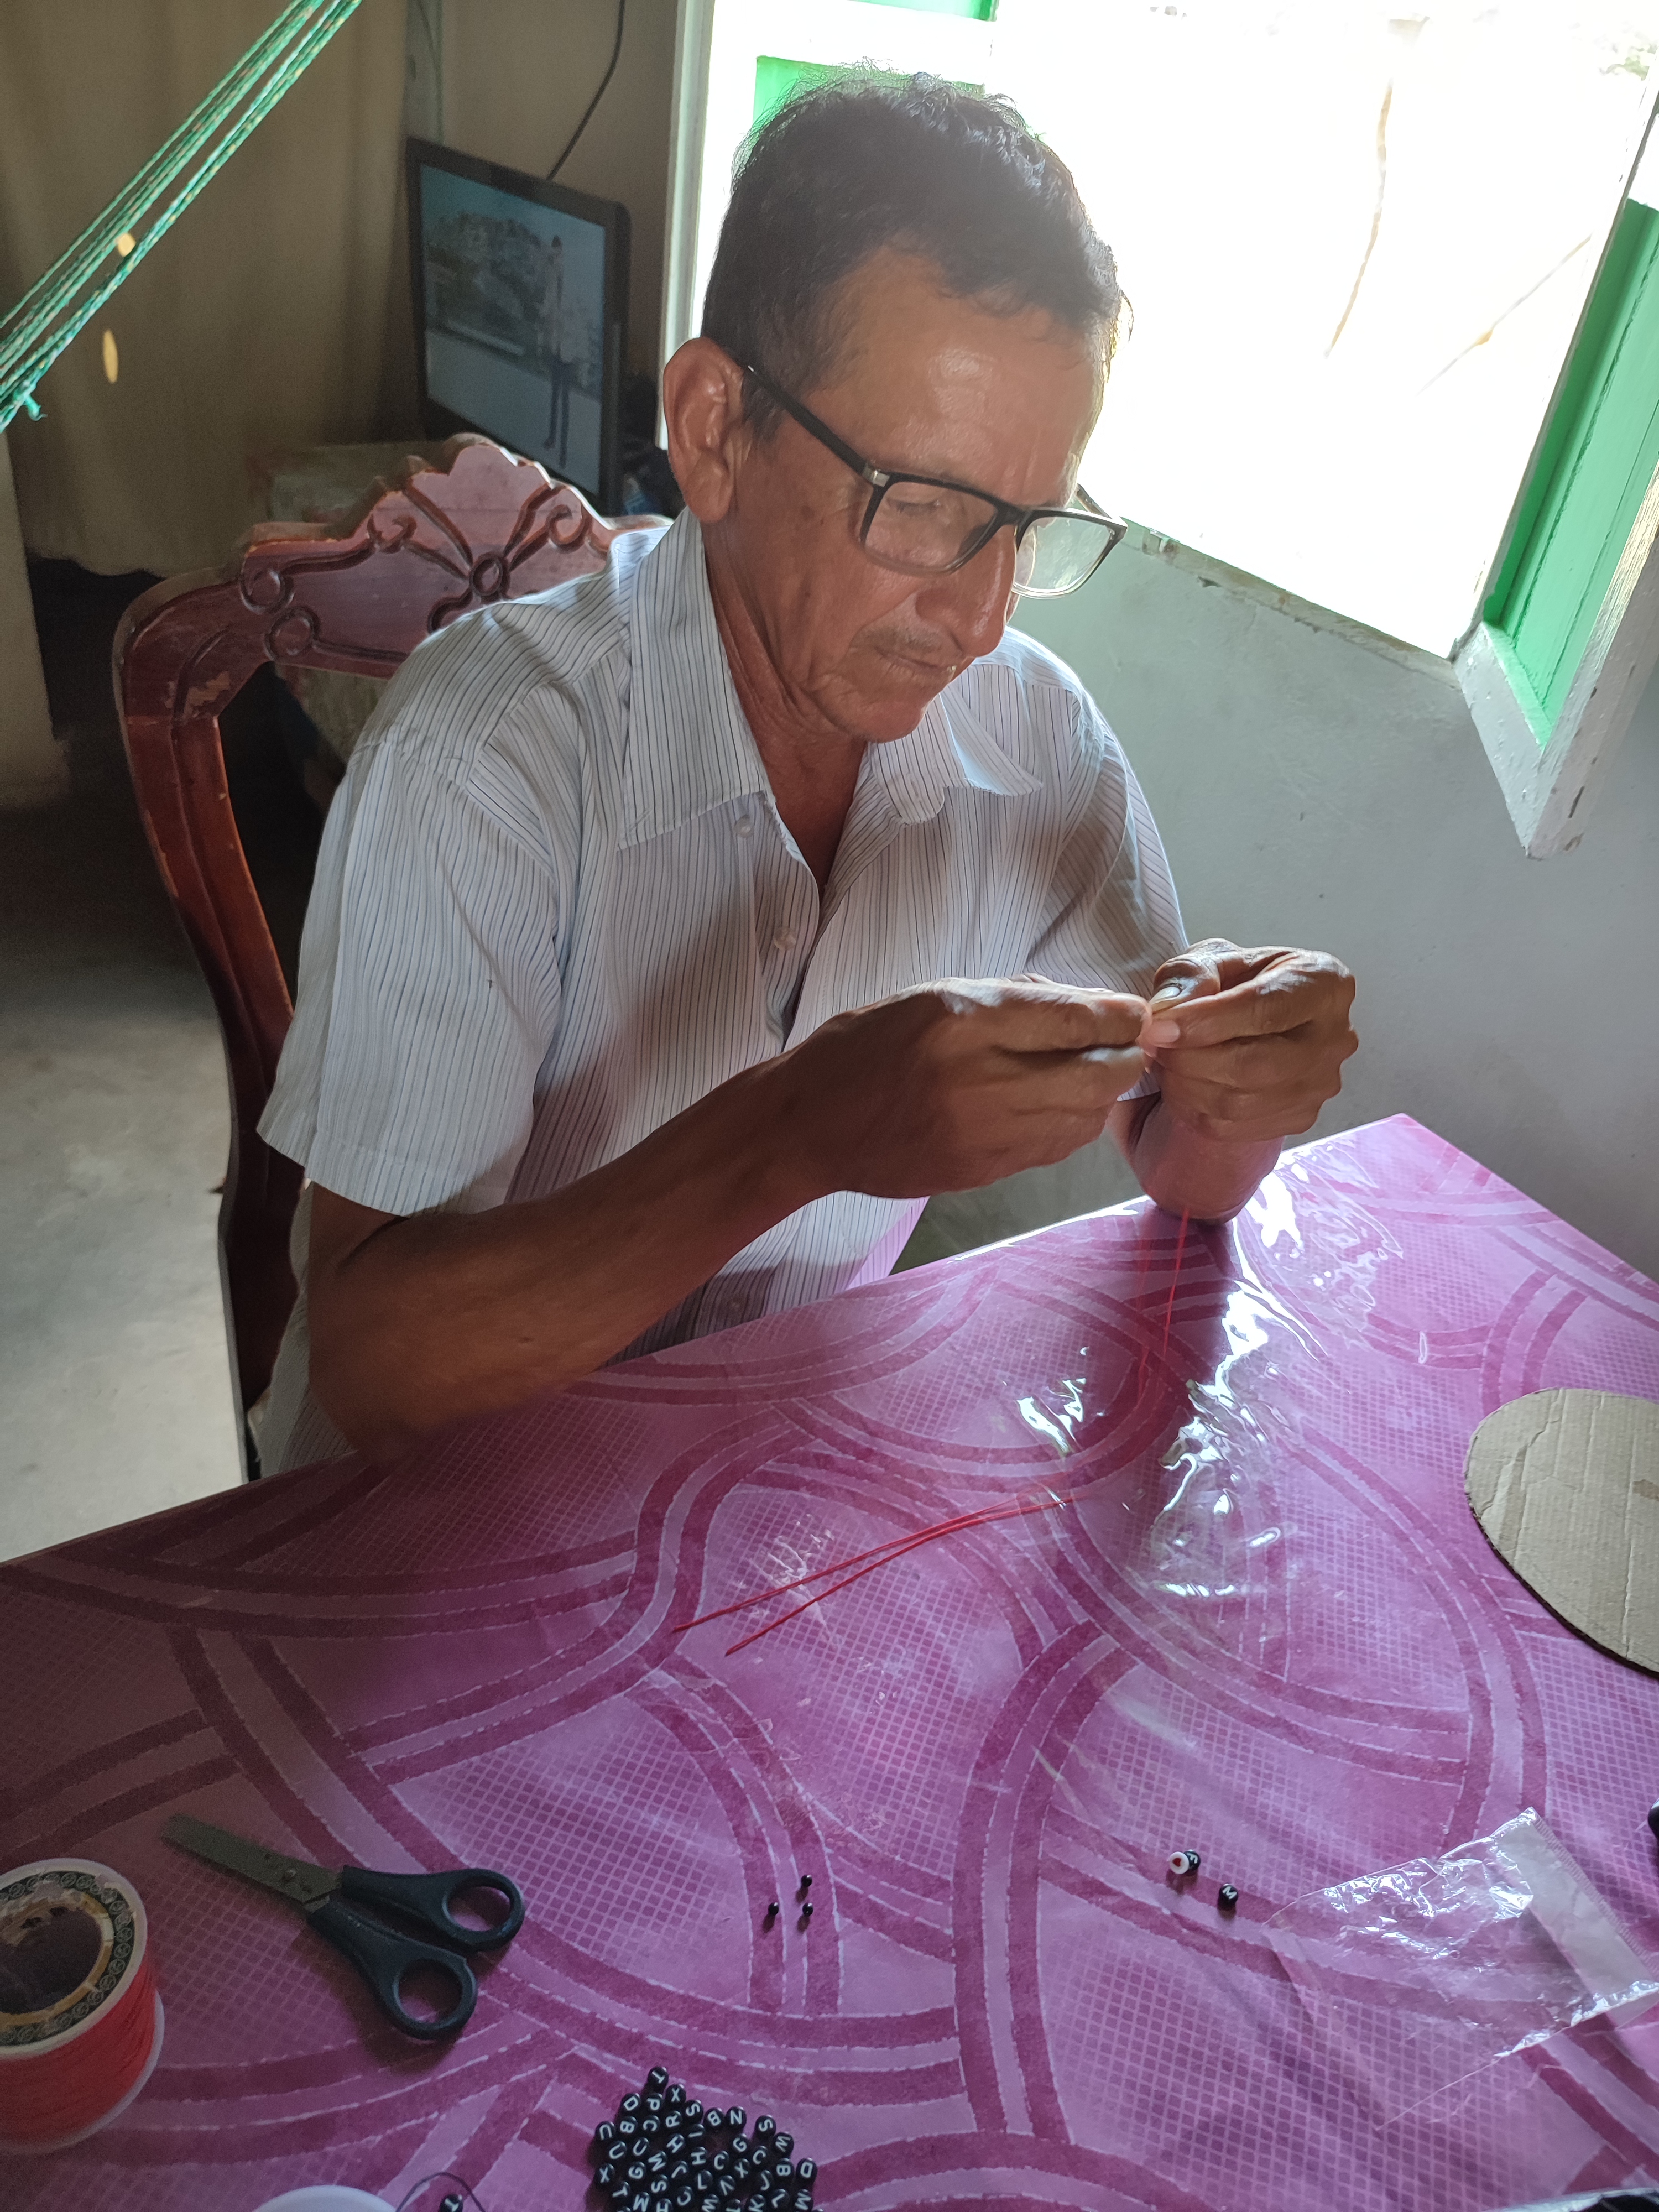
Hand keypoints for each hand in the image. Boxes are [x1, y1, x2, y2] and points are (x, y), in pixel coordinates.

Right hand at [781, 975, 1150, 1198]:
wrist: (810, 1122)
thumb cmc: (868, 1046)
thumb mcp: (934, 995)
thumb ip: (1014, 999)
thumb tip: (1090, 1006)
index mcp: (964, 1019)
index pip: (1076, 1021)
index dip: (1123, 1018)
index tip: (1141, 1015)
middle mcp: (979, 1077)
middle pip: (1095, 1073)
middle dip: (1128, 1058)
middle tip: (1135, 1047)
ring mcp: (982, 1131)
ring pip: (1082, 1117)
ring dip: (1103, 1095)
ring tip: (1100, 1076)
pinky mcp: (981, 1170)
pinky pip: (1054, 1148)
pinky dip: (1072, 1125)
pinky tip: (1063, 1108)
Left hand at [1136, 939, 1355, 1143]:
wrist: (1252, 1019)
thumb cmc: (1239, 982)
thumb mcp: (1214, 958)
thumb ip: (1192, 974)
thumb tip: (1169, 1010)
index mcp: (1324, 982)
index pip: (1264, 1009)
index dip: (1205, 1021)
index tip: (1158, 1027)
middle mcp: (1335, 1038)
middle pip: (1253, 1065)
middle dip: (1189, 1058)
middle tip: (1154, 1044)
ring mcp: (1321, 1084)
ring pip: (1240, 1102)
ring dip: (1186, 1084)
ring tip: (1166, 1059)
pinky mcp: (1299, 1117)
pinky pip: (1234, 1127)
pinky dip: (1193, 1108)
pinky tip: (1183, 1082)